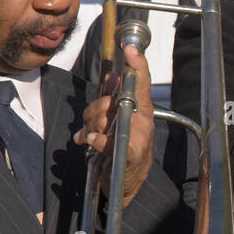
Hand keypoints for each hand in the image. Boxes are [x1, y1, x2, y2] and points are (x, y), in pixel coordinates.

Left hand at [76, 43, 154, 206]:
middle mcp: (143, 120)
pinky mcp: (131, 154)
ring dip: (90, 127)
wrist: (127, 183)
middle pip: (112, 100)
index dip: (137, 64)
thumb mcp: (118, 121)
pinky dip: (96, 140)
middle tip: (90, 123)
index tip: (130, 49)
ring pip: (106, 119)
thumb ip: (115, 98)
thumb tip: (112, 75)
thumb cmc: (125, 150)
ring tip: (89, 137)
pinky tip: (92, 142)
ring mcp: (140, 137)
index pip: (142, 82)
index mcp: (142, 109)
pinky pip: (108, 141)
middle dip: (94, 110)